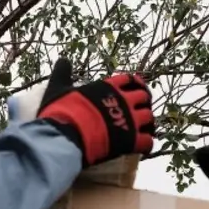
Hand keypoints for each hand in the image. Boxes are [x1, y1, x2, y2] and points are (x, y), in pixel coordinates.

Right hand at [37, 58, 155, 166]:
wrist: (65, 136)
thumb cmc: (62, 112)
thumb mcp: (59, 88)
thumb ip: (63, 74)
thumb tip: (62, 60)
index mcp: (109, 87)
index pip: (130, 79)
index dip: (136, 84)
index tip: (137, 89)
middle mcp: (123, 100)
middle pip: (144, 97)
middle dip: (145, 102)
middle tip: (142, 109)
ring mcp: (129, 120)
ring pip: (150, 118)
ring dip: (148, 123)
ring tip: (145, 129)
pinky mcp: (131, 140)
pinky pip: (148, 142)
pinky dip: (147, 145)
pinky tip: (143, 149)